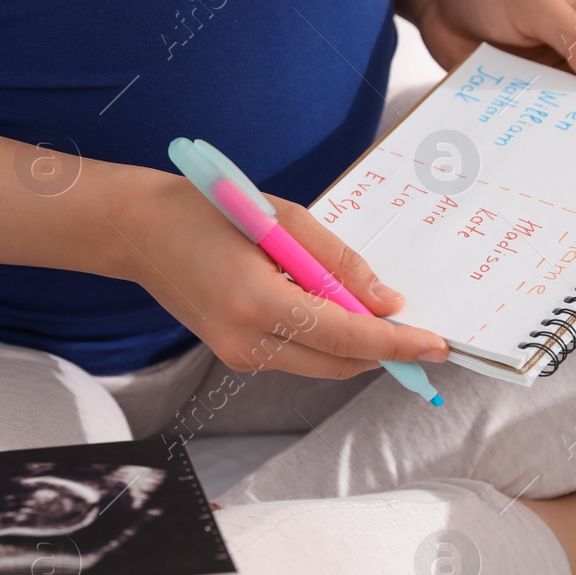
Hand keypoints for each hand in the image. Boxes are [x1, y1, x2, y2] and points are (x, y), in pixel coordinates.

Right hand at [115, 173, 450, 378]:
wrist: (138, 231)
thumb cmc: (206, 209)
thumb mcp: (281, 219)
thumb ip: (338, 264)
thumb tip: (387, 302)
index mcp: (257, 302)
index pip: (347, 337)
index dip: (397, 343)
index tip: (437, 346)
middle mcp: (247, 342)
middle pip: (340, 362)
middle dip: (384, 349)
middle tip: (419, 330)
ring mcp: (238, 356)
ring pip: (322, 364)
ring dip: (355, 343)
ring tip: (372, 310)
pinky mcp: (235, 357)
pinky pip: (299, 356)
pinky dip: (327, 339)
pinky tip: (331, 309)